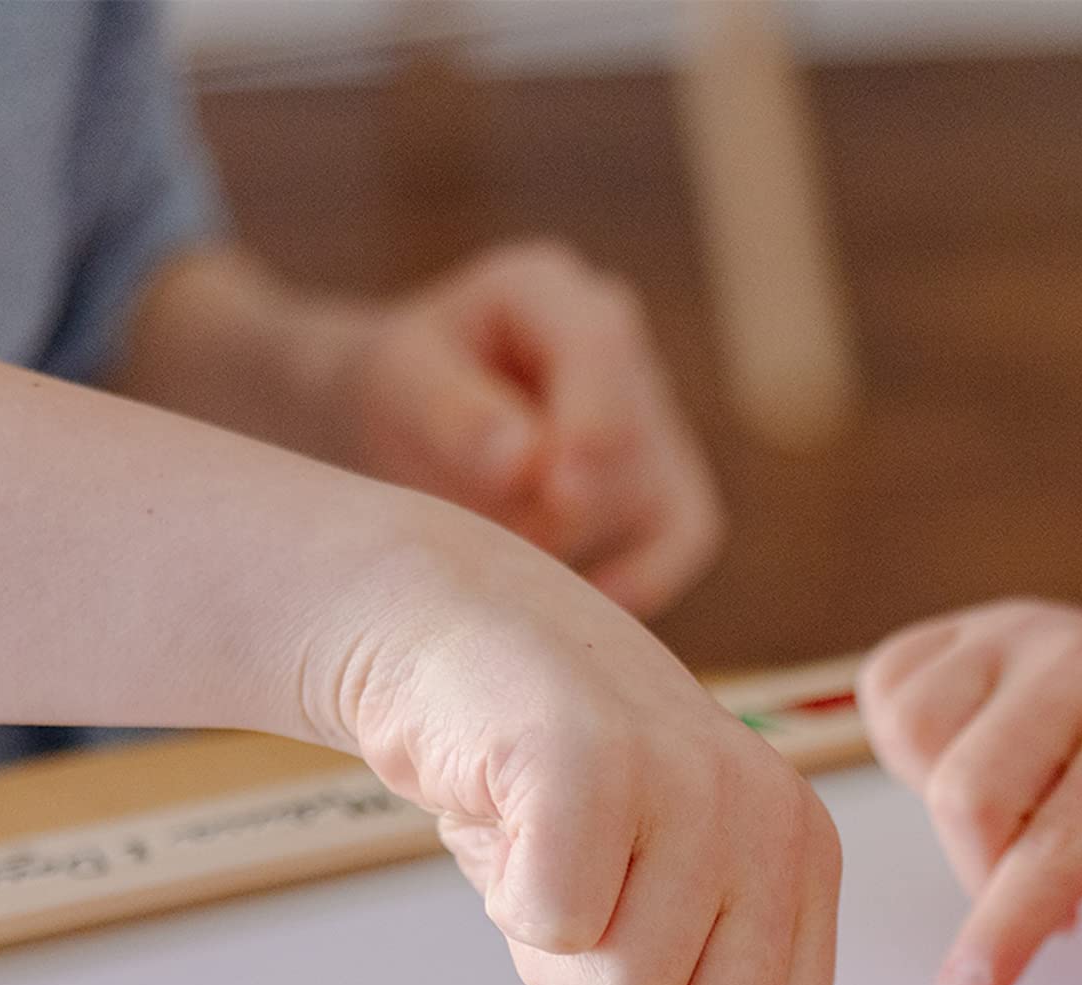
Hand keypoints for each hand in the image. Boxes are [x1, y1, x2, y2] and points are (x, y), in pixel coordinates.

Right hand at [306, 503, 836, 984]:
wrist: (455, 634)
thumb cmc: (555, 787)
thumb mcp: (641, 904)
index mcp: (803, 856)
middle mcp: (772, 816)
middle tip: (567, 946)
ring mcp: (693, 783)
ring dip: (552, 964)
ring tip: (538, 873)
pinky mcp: (594, 762)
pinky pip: (558, 925)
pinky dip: (510, 908)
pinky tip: (508, 834)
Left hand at [327, 241, 721, 617]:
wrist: (411, 430)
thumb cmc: (399, 397)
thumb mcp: (397, 389)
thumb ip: (452, 415)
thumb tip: (525, 460)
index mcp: (547, 289)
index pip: (599, 344)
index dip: (590, 418)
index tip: (559, 490)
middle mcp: (619, 343)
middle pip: (627, 437)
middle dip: (562, 505)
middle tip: (491, 543)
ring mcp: (655, 416)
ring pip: (652, 495)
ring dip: (579, 542)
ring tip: (506, 552)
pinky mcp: (672, 486)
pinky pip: (685, 538)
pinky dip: (641, 579)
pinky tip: (583, 598)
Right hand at [860, 602, 1081, 984]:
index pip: (1062, 839)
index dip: (1006, 925)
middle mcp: (1081, 665)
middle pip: (969, 793)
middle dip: (984, 878)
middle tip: (1052, 899)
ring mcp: (1018, 633)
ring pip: (916, 735)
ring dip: (951, 813)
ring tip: (1023, 825)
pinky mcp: (970, 628)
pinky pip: (891, 692)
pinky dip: (915, 751)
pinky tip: (988, 772)